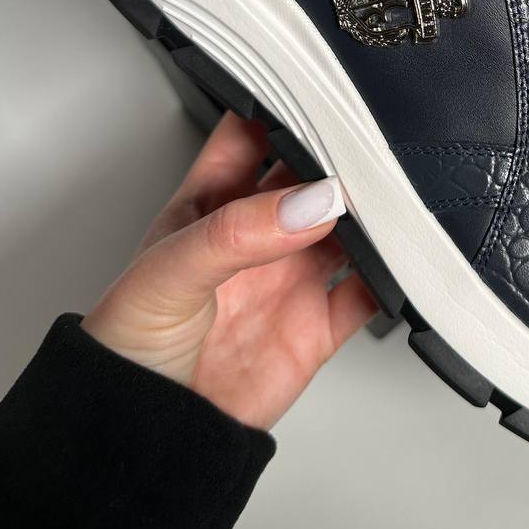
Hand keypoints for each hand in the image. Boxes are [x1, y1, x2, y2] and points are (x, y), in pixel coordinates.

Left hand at [82, 112, 375, 428]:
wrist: (146, 439)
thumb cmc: (128, 347)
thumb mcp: (169, 272)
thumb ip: (236, 233)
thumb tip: (306, 202)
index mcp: (211, 204)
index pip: (251, 134)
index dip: (282, 105)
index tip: (319, 90)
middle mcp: (256, 234)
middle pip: (310, 175)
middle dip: (341, 152)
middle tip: (372, 140)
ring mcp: (289, 277)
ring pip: (347, 226)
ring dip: (372, 210)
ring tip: (394, 195)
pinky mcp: (318, 325)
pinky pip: (369, 291)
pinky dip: (393, 275)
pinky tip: (400, 259)